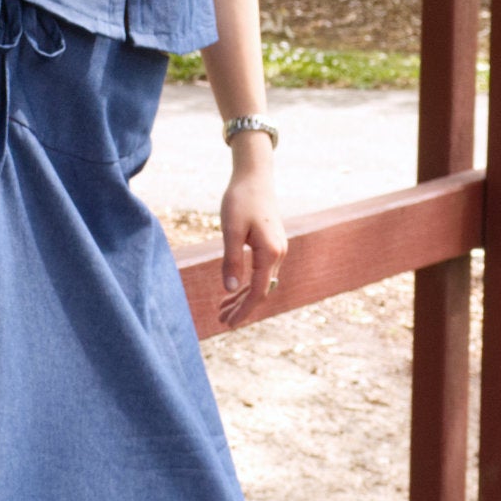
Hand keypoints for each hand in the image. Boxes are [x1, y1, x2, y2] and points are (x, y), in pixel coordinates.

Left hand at [217, 146, 286, 328]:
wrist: (255, 176)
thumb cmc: (240, 200)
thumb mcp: (231, 230)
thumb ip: (231, 260)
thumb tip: (230, 289)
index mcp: (270, 253)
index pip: (258, 291)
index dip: (243, 310)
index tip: (228, 324)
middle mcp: (279, 254)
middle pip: (261, 291)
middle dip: (241, 307)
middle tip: (221, 321)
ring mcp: (278, 250)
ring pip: (262, 282)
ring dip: (243, 297)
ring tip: (222, 310)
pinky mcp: (272, 245)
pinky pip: (262, 272)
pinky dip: (248, 283)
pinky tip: (234, 289)